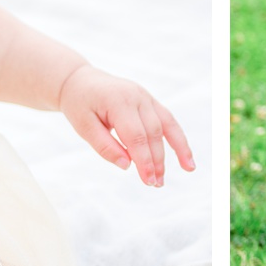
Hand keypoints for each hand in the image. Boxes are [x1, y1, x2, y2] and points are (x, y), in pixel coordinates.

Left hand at [58, 67, 195, 185]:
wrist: (80, 81)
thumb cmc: (80, 105)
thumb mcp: (83, 127)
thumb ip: (104, 146)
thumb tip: (126, 166)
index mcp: (118, 101)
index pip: (135, 136)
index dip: (144, 160)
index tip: (148, 180)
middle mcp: (136, 96)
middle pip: (153, 133)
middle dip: (157, 160)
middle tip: (156, 184)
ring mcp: (145, 96)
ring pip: (166, 125)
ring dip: (176, 149)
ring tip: (186, 170)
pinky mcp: (150, 100)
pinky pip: (168, 119)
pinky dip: (178, 137)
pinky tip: (186, 155)